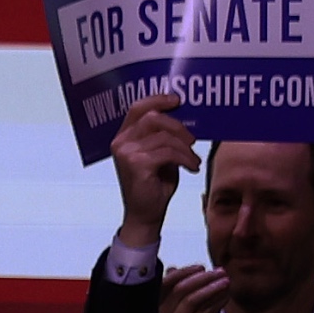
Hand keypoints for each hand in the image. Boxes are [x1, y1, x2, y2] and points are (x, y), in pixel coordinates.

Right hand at [110, 92, 197, 248]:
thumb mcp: (159, 152)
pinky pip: (168, 152)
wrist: (145, 213)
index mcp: (123, 136)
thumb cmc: (154, 182)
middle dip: (178, 126)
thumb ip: (162, 134)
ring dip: (185, 148)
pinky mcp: (137, 165)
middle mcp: (120, 142)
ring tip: (193, 159)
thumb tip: (183, 115)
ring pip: (164, 136)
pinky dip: (186, 159)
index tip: (178, 100)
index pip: (138, 108)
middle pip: (153, 117)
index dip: (158, 99)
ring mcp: (126, 153)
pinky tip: (191, 167)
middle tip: (192, 140)